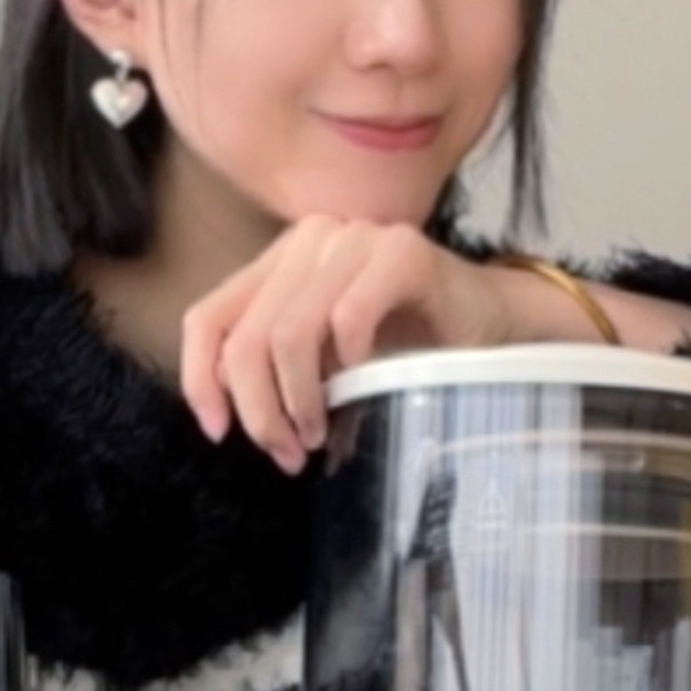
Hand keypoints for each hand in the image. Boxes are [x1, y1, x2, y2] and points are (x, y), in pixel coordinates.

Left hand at [178, 218, 518, 473]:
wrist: (491, 323)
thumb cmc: (406, 346)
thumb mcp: (324, 360)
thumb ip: (273, 369)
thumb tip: (224, 419)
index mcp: (280, 260)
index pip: (207, 317)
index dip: (199, 381)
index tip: (219, 433)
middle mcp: (310, 239)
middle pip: (246, 338)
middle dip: (260, 410)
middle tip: (288, 452)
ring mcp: (356, 239)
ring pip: (288, 334)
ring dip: (300, 399)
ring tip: (321, 433)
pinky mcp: (402, 252)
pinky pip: (348, 317)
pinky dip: (349, 363)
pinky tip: (365, 379)